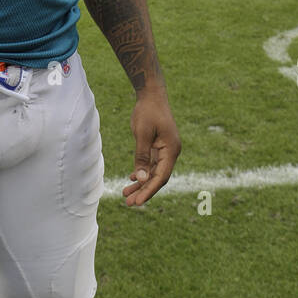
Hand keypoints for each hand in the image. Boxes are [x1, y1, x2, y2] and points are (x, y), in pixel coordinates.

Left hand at [123, 88, 180, 205]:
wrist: (151, 95)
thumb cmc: (147, 111)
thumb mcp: (142, 134)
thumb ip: (142, 157)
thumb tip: (142, 178)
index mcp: (171, 150)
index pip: (161, 176)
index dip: (149, 190)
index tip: (138, 201)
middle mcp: (170, 152)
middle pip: (158, 177)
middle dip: (144, 190)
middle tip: (129, 203)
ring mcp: (165, 150)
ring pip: (153, 172)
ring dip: (141, 183)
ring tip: (126, 195)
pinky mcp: (158, 146)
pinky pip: (151, 164)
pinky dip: (142, 172)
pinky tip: (132, 179)